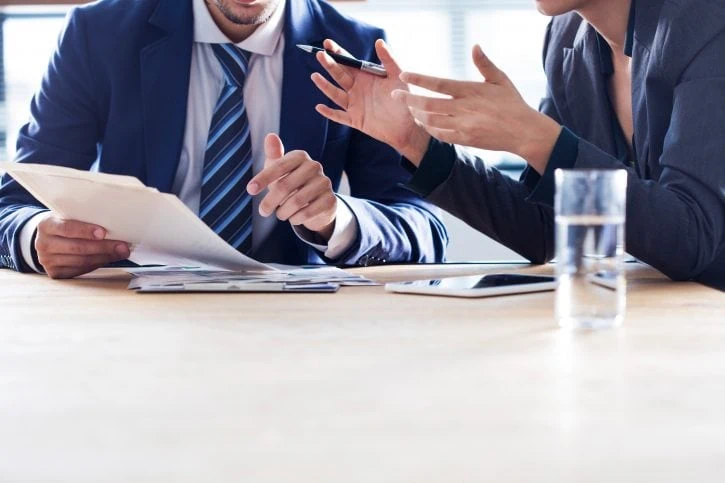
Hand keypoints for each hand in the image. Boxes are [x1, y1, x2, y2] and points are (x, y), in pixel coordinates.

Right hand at [35, 215, 130, 278]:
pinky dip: (97, 264)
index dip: (85, 230)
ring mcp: (47, 260)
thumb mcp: (69, 217)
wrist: (49, 238)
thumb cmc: (65, 225)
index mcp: (46, 225)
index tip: (103, 232)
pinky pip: (80, 270)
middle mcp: (43, 243)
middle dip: (103, 247)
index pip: (66, 228)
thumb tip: (114, 225)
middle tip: (123, 246)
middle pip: (77, 247)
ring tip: (121, 252)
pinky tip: (109, 259)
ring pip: (81, 261)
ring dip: (105, 257)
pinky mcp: (54, 272)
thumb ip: (84, 219)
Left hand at [247, 134, 337, 240]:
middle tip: (263, 212)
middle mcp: (315, 166)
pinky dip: (296, 218)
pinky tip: (294, 218)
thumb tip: (270, 136)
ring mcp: (324, 183)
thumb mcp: (280, 170)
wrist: (317, 203)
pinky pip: (307, 213)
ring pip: (296, 201)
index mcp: (300, 156)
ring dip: (283, 212)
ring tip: (280, 214)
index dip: (263, 178)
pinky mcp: (330, 200)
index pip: (278, 166)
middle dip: (270, 201)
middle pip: (284, 186)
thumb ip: (274, 155)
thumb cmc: (292, 184)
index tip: (250, 190)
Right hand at [312, 39, 430, 164]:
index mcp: (366, 77)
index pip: (349, 62)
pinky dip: (329, 113)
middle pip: (339, 75)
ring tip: (315, 76)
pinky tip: (319, 107)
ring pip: (336, 94)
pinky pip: (339, 116)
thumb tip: (379, 42)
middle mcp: (358, 89)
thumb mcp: (398, 76)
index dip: (338, 53)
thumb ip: (389, 60)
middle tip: (320, 54)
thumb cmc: (406, 99)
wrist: (409, 125)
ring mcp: (355, 105)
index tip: (327, 43)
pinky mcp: (356, 120)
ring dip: (325, 86)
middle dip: (329, 65)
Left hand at [395, 45, 561, 172]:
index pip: (439, 84)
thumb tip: (474, 46)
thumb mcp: (500, 80)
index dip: (419, 79)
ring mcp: (463, 126)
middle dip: (408, 99)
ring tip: (410, 108)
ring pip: (431, 121)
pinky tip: (424, 122)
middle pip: (428, 104)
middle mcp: (464, 109)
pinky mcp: (464, 140)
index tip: (404, 75)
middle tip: (395, 95)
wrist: (523, 132)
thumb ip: (484, 64)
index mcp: (470, 91)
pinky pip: (440, 135)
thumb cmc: (512, 103)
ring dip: (417, 115)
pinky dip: (429, 128)